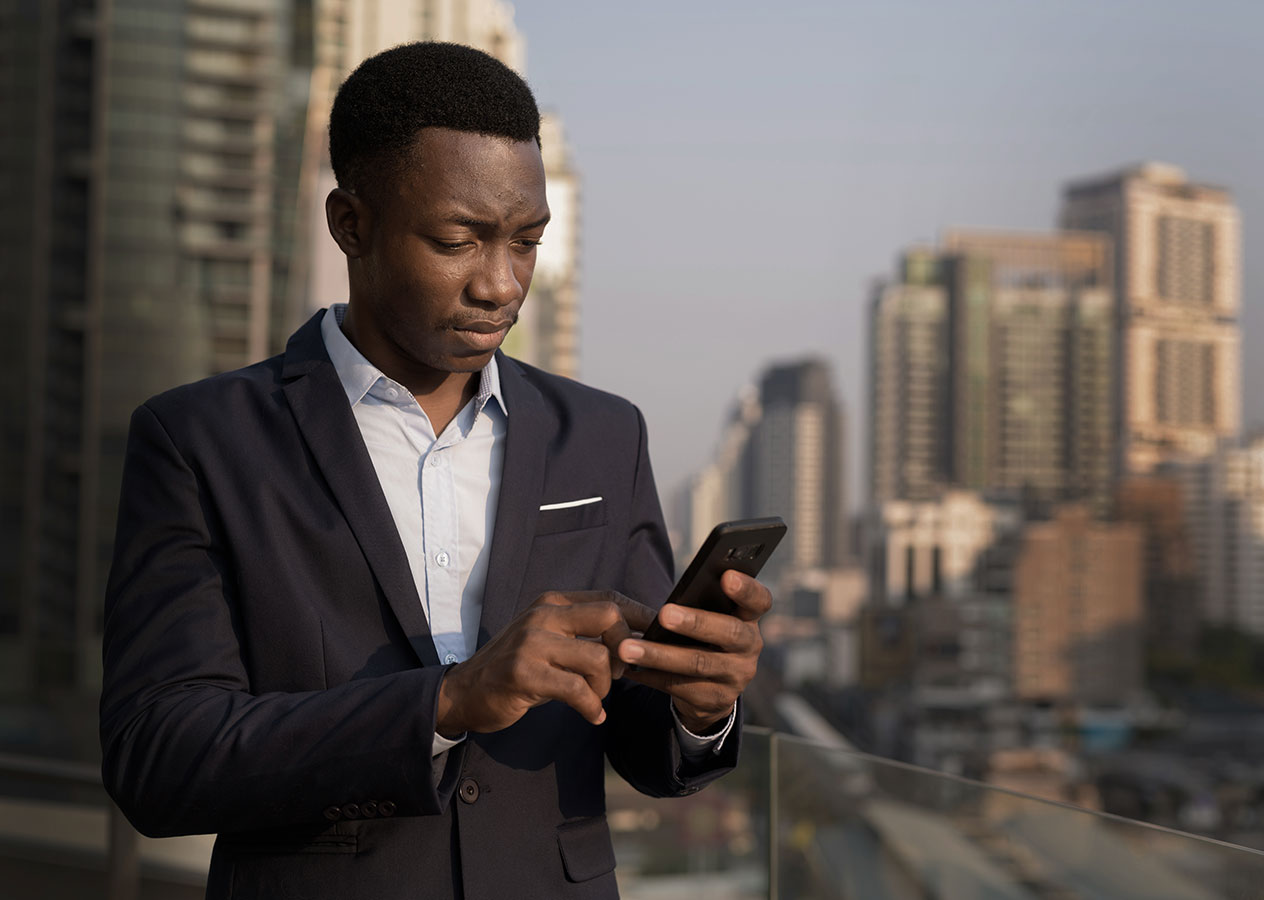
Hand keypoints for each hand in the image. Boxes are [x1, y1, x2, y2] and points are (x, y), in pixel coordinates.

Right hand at [435, 590, 647, 736]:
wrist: (465, 692)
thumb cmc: (516, 668)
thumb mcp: (548, 639)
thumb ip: (582, 633)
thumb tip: (635, 637)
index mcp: (553, 602)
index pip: (610, 598)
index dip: (640, 616)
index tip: (658, 637)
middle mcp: (543, 615)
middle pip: (610, 617)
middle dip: (626, 649)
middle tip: (620, 673)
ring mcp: (532, 643)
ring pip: (597, 658)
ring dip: (607, 686)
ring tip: (596, 699)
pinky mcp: (524, 673)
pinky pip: (576, 690)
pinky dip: (592, 707)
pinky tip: (592, 716)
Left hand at [617, 570, 771, 732]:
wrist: (711, 688)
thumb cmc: (705, 636)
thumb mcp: (712, 618)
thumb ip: (703, 604)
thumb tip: (669, 603)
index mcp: (748, 618)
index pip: (759, 601)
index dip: (746, 589)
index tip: (727, 576)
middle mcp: (750, 647)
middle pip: (729, 632)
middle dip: (696, 623)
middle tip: (665, 614)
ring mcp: (736, 676)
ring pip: (698, 663)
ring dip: (660, 655)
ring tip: (627, 648)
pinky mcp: (716, 700)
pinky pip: (679, 686)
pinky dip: (651, 676)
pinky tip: (628, 668)